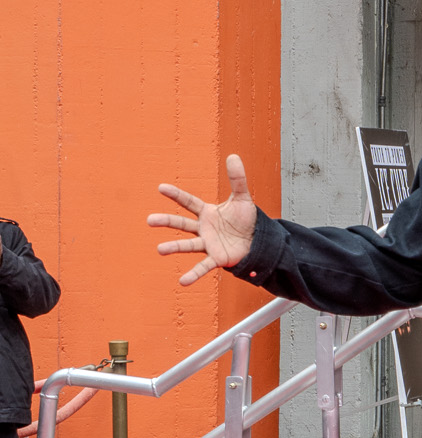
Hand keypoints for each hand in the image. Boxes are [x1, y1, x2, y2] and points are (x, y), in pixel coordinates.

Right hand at [148, 155, 257, 285]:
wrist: (257, 240)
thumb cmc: (246, 220)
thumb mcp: (243, 198)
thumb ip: (237, 179)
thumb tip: (233, 155)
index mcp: (207, 212)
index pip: (188, 201)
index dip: (176, 195)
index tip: (161, 188)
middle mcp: (203, 228)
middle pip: (182, 223)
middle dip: (167, 221)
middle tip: (149, 220)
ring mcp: (208, 244)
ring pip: (188, 245)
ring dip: (174, 247)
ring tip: (160, 250)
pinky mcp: (217, 258)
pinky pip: (203, 266)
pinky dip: (193, 274)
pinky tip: (182, 281)